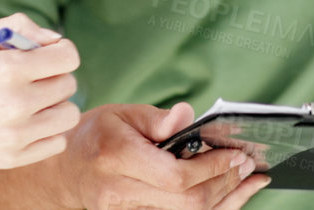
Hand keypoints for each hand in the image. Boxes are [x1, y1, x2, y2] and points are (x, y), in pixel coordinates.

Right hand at [0, 13, 82, 170]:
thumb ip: (21, 28)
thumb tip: (56, 40)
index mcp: (9, 69)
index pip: (68, 57)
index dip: (61, 51)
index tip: (48, 56)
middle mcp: (16, 103)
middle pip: (68, 85)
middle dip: (53, 76)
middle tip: (31, 79)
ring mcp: (15, 135)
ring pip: (68, 115)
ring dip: (55, 105)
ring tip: (32, 102)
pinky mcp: (11, 158)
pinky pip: (57, 142)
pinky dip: (48, 132)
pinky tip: (27, 123)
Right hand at [65, 102, 270, 208]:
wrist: (64, 170)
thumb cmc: (95, 134)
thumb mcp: (122, 113)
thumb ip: (158, 119)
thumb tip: (189, 116)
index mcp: (117, 158)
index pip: (175, 176)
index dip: (211, 168)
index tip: (236, 153)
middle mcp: (120, 192)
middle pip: (186, 203)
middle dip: (224, 184)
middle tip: (247, 164)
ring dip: (224, 199)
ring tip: (249, 180)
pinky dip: (209, 207)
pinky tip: (229, 194)